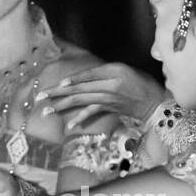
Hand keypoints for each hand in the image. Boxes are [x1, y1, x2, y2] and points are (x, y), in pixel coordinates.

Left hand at [36, 63, 167, 131]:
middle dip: (57, 93)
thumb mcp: (124, 69)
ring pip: (80, 101)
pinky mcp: (109, 109)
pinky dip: (80, 119)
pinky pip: (92, 114)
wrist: (155, 102)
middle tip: (39, 97)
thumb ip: (105, 71)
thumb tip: (84, 76)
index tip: (58, 84)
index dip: (72, 79)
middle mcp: (108, 85)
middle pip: (78, 88)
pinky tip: (69, 126)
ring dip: (61, 106)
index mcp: (112, 72)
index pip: (87, 74)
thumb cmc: (141, 82)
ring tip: (46, 111)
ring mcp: (108, 99)